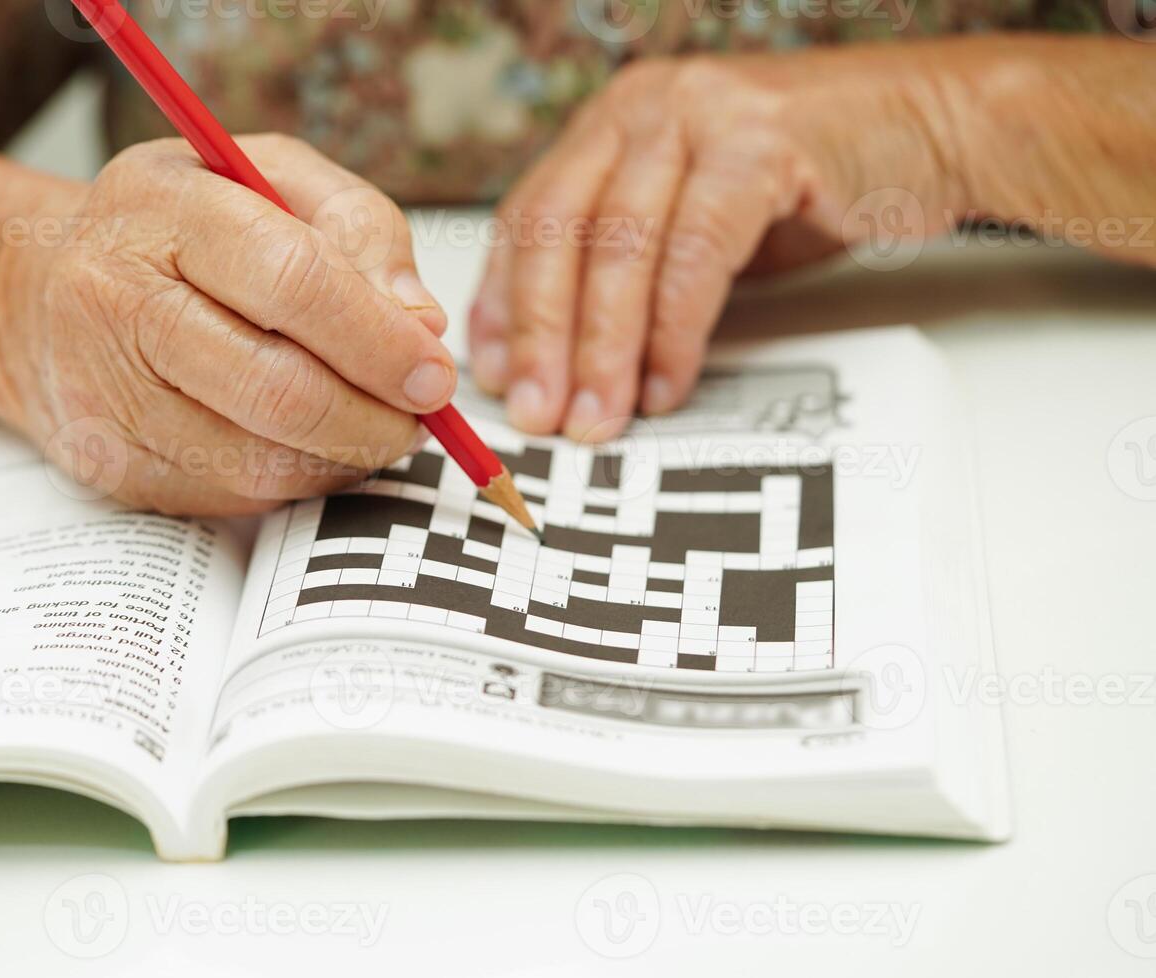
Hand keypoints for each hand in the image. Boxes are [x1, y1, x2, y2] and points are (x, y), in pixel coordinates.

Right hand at [0, 135, 453, 514]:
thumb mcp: (273, 180)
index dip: (378, 338)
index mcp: (161, 207)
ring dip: (343, 457)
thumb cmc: (183, 230)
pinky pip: (235, 498)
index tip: (436, 373)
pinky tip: (309, 443)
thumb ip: (359, 229)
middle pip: (277, 389)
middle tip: (421, 418)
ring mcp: (103, 393)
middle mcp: (115, 299)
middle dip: (373, 418)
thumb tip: (420, 325)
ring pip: (260, 462)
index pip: (291, 281)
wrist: (42, 294)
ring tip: (373, 426)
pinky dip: (296, 479)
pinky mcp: (110, 465)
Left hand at [468, 47, 978, 440]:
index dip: (504, 301)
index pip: (530, 217)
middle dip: (540, 336)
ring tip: (597, 417)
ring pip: (619, 247)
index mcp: (614, 122)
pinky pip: (695, 255)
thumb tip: (566, 352)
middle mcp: (643, 107)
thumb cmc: (815, 183)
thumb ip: (633, 270)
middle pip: (559, 232)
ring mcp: (698, 115)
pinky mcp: (760, 142)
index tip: (494, 373)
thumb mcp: (697, 224)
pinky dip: (675, 331)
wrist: (937, 129)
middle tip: (536, 412)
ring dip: (602, 348)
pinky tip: (666, 384)